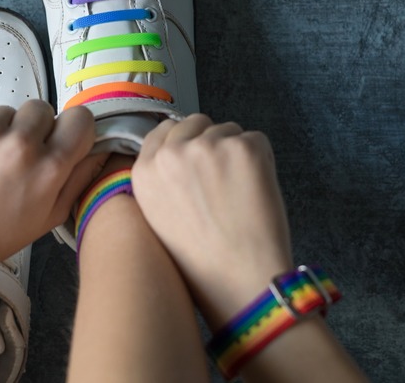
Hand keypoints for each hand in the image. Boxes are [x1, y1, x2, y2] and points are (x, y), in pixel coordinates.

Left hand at [0, 100, 104, 275]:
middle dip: (36, 129)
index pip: (81, 117)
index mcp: (49, 167)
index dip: (73, 129)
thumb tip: (101, 149)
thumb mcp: (48, 218)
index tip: (62, 141)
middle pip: (43, 109)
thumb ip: (79, 179)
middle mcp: (20, 141)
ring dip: (3, 132)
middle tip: (18, 158)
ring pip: (7, 113)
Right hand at [132, 115, 292, 327]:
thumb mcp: (156, 217)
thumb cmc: (201, 260)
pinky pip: (255, 139)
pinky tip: (255, 191)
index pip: (162, 131)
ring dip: (235, 152)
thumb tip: (179, 151)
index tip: (197, 157)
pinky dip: (261, 160)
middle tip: (223, 178)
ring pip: (227, 130)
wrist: (238, 281)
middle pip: (195, 123)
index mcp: (144, 172)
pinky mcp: (244, 148)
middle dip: (209, 141)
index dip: (183, 142)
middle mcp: (171, 154)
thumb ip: (159, 178)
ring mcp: (208, 147)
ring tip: (239, 193)